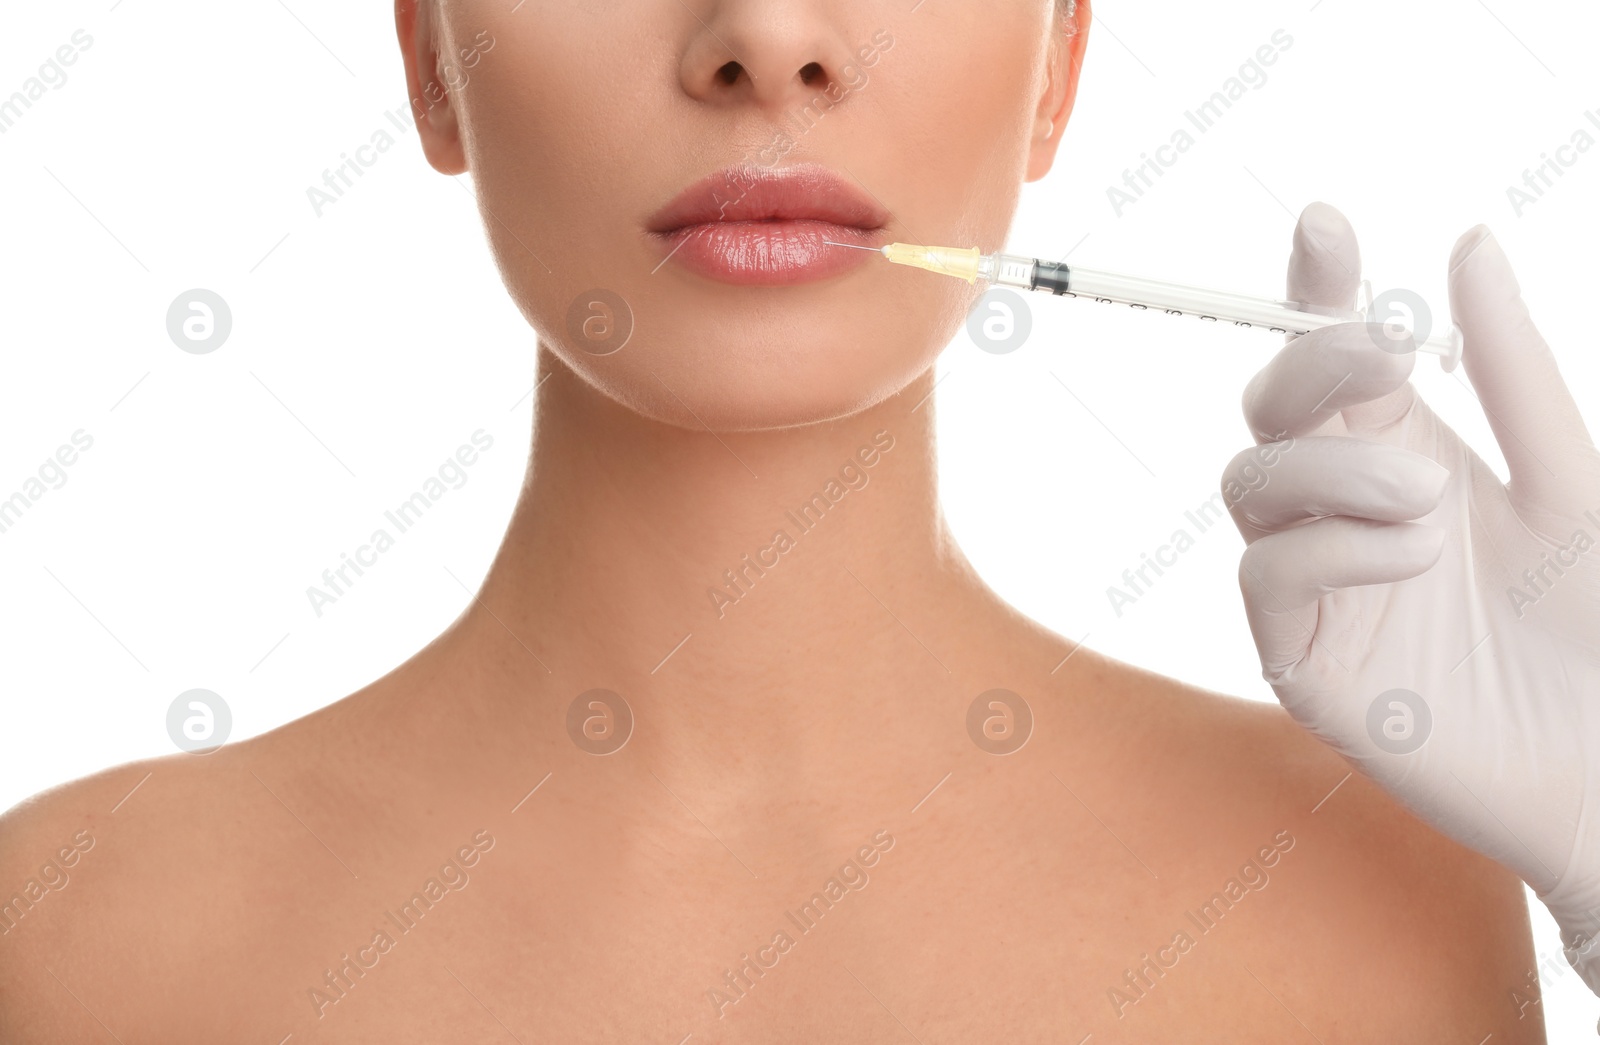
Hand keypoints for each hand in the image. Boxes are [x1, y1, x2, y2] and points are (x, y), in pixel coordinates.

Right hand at [1227, 201, 1599, 988]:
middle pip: (1271, 409)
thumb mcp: (1572, 482)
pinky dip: (1329, 550)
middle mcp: (1346, 508)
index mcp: (1407, 450)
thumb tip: (1468, 243)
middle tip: (1390, 364)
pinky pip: (1268, 579)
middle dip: (1311, 368)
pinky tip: (1413, 556)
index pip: (1335, 354)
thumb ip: (1514, 373)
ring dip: (1328, 470)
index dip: (1317, 286)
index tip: (1326, 225)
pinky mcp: (1304, 659)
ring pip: (1250, 485)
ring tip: (1428, 499)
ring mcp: (1319, 583)